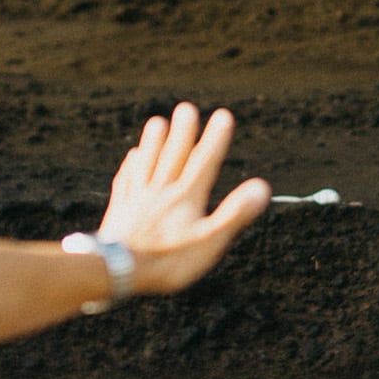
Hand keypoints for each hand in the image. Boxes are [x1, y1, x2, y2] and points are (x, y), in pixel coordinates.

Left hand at [97, 103, 271, 294]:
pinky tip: (131, 157)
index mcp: (186, 198)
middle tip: (186, 108)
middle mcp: (161, 192)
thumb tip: (263, 187)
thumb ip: (234, 214)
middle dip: (182, 132)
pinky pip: (126, 181)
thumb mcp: (208, 242)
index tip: (223, 115)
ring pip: (147, 163)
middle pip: (173, 156)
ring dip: (153, 142)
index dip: (215, 139)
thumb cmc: (167, 261)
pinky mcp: (118, 211)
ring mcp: (137, 199)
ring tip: (157, 122)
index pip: (204, 162)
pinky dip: (131, 166)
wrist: (116, 270)